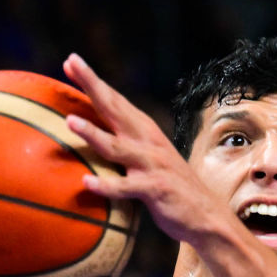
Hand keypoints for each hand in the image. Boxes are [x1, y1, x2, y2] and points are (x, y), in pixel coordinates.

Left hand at [60, 53, 224, 245]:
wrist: (206, 216)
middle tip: (70, 63)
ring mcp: (152, 164)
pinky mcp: (156, 189)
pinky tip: (86, 182)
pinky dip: (107, 185)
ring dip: (93, 133)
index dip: (93, 81)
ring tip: (69, 122)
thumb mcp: (147, 160)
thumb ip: (124, 147)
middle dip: (92, 86)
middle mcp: (147, 142)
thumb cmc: (170, 188)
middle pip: (114, 109)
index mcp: (144, 132)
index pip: (114, 100)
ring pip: (117, 147)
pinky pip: (127, 187)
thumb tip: (94, 138)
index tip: (71, 60)